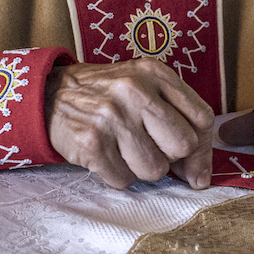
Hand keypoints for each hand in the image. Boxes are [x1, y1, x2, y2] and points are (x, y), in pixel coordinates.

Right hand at [46, 59, 213, 189]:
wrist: (51, 94)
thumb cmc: (109, 96)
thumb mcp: (145, 87)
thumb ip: (179, 120)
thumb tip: (200, 177)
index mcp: (155, 73)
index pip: (202, 118)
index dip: (203, 149)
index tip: (195, 167)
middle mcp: (135, 90)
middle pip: (183, 146)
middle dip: (170, 157)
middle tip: (150, 149)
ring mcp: (112, 116)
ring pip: (154, 169)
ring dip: (142, 169)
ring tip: (125, 150)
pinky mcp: (91, 142)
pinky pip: (123, 180)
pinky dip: (117, 175)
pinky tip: (107, 156)